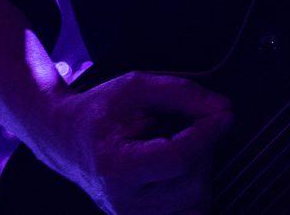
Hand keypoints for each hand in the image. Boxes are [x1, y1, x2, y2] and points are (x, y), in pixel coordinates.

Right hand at [29, 70, 232, 214]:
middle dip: (204, 151)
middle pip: (191, 184)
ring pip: (196, 205)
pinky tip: (182, 172)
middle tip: (195, 126)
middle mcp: (123, 202)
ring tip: (183, 149)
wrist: (66, 139)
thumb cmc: (99, 112)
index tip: (223, 115)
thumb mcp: (135, 87)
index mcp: (116, 167)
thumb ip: (181, 93)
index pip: (177, 159)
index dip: (207, 134)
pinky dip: (195, 193)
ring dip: (202, 173)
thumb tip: (222, 110)